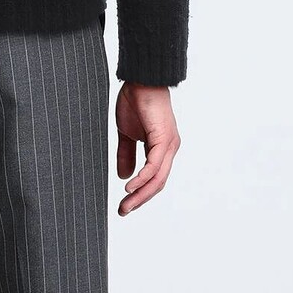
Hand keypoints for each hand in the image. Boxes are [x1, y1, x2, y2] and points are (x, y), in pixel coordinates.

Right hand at [115, 81, 179, 213]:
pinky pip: (154, 165)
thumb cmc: (136, 102)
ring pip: (158, 178)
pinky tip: (131, 186)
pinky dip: (143, 178)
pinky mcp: (164, 138)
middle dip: (140, 200)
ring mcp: (169, 145)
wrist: (140, 80)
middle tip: (123, 211)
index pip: (154, 179)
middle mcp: (169, 150)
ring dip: (141, 194)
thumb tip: (125, 176)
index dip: (140, 194)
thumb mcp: (126, 134)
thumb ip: (126, 154)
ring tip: (126, 204)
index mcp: (161, 149)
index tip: (124, 205)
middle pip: (157, 183)